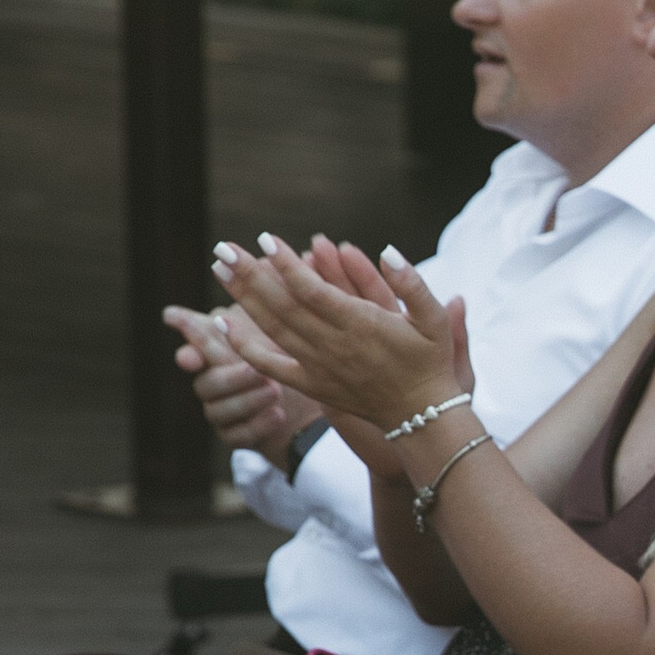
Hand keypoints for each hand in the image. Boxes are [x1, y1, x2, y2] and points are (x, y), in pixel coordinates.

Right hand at [164, 302, 312, 459]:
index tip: (190, 356)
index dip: (188, 354)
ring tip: (276, 390)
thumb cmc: (285, 361)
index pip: (191, 352)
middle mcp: (211, 385)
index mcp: (215, 356)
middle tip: (259, 372)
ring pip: (218, 411)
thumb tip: (222, 313)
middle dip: (231, 378)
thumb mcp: (273, 338)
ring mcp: (220, 412)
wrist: (309, 405)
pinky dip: (258, 425)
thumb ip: (245, 325)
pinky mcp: (233, 436)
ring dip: (248, 400)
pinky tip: (278, 415)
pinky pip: (235, 436)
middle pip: (206, 384)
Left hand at [210, 233, 463, 437]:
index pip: (312, 290)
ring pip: (273, 328)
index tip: (264, 239)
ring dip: (243, 298)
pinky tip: (224, 324)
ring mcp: (319, 367)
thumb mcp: (435, 319)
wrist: (422, 416)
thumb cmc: (430, 361)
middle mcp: (333, 345)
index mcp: (360, 325)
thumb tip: (388, 251)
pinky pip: (271, 365)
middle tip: (223, 248)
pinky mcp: (312, 384)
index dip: (286, 264)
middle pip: (282, 305)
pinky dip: (245, 347)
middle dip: (250, 274)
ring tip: (219, 269)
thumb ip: (412, 283)